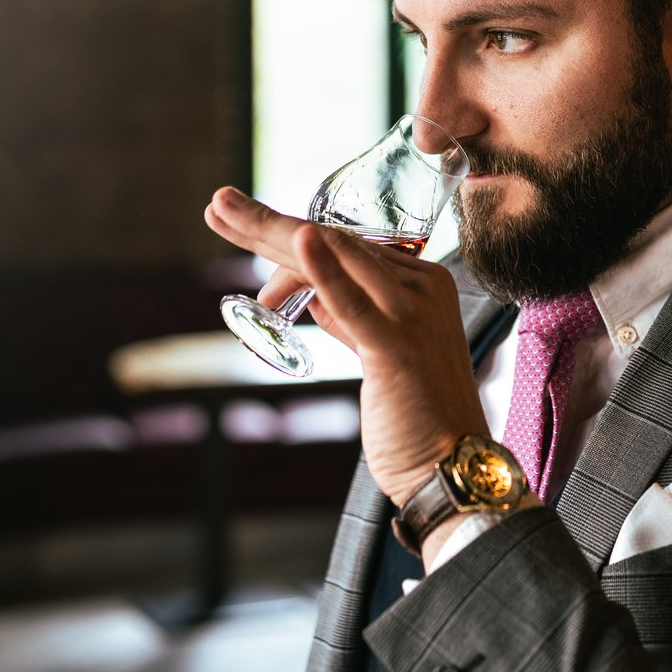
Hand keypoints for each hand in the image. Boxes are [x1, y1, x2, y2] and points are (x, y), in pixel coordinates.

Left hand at [204, 187, 488, 504]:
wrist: (452, 467)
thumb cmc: (418, 418)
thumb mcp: (379, 353)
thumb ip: (351, 317)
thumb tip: (313, 290)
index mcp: (423, 283)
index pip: (347, 247)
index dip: (290, 236)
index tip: (242, 224)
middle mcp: (423, 286)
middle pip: (336, 242)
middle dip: (270, 223)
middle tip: (220, 205)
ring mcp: (413, 311)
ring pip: (334, 258)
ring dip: (273, 234)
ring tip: (225, 214)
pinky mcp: (397, 344)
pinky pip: (352, 302)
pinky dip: (323, 270)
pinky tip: (298, 239)